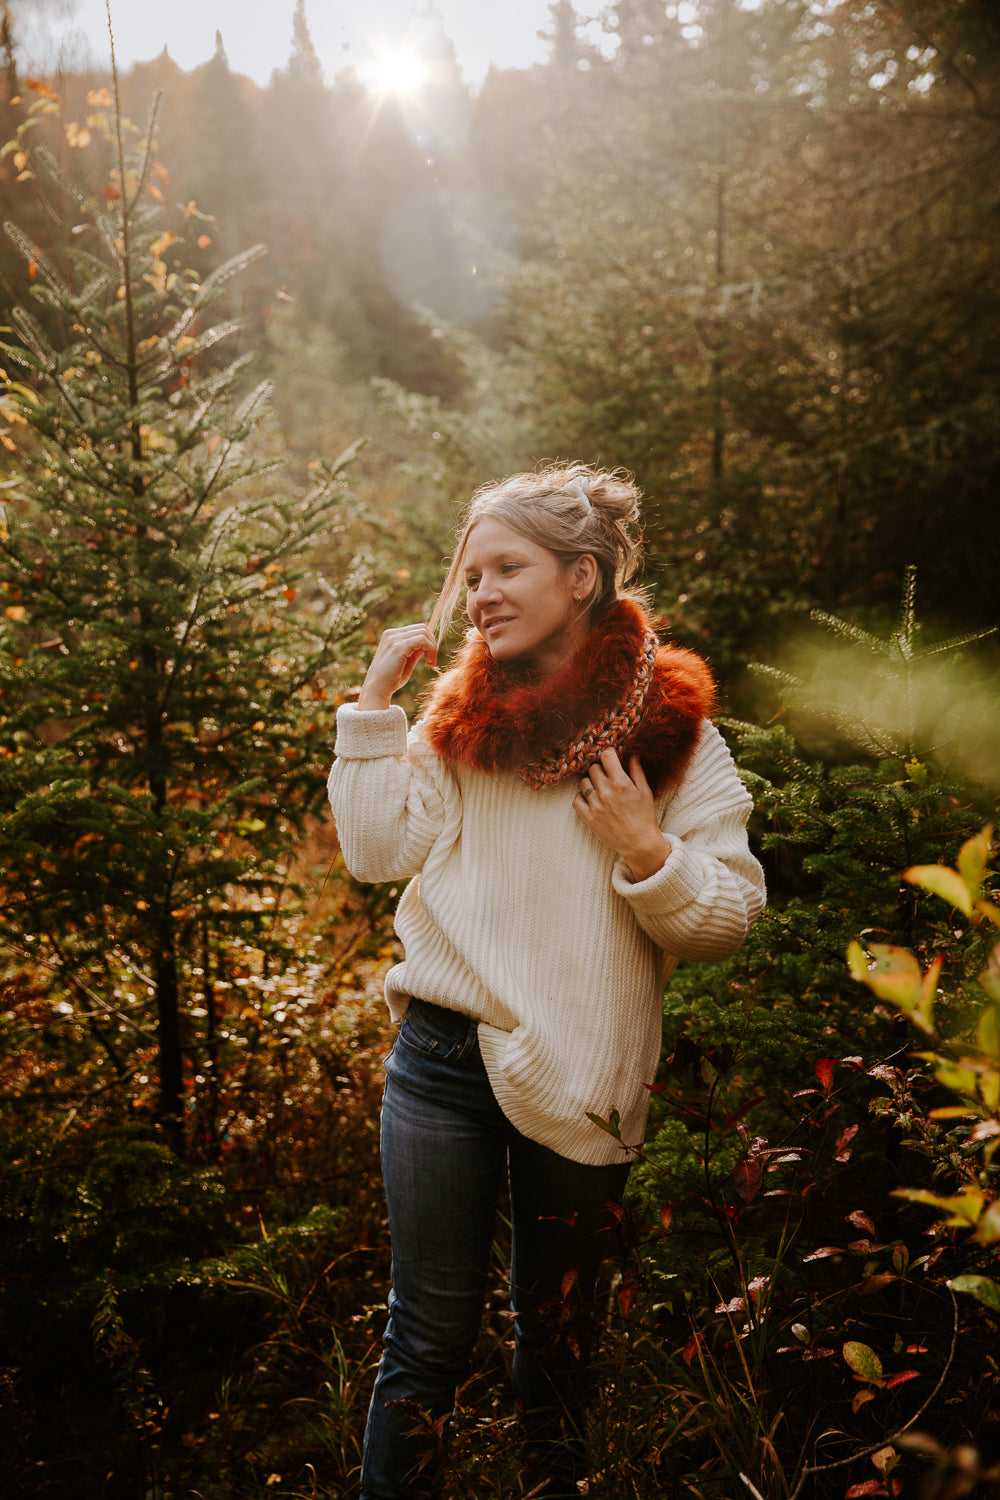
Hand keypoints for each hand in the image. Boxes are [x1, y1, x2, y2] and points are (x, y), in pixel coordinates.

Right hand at [357, 623, 437, 710]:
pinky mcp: (399, 646)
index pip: (417, 629)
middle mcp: (391, 634)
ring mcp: (394, 639)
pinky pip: (422, 640)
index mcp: (391, 636)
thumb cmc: (391, 679)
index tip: (430, 658)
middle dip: (432, 643)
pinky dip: (431, 649)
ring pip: (423, 632)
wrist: (377, 689)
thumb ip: (415, 651)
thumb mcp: (406, 661)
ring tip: (431, 662)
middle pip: (422, 628)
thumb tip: (428, 644)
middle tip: (432, 660)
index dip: (428, 642)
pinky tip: (430, 663)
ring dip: (432, 647)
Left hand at [572, 750, 668, 879]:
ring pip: (583, 782)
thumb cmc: (645, 817)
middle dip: (601, 769)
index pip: (606, 756)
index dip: (609, 754)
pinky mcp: (588, 818)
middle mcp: (606, 792)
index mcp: (621, 783)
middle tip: (608, 777)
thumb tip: (632, 756)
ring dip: (591, 783)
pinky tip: (590, 799)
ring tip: (600, 789)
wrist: (639, 844)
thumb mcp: (645, 792)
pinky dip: (581, 797)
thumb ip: (637, 772)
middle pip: (593, 768)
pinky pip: (576, 800)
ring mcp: (595, 805)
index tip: (611, 759)